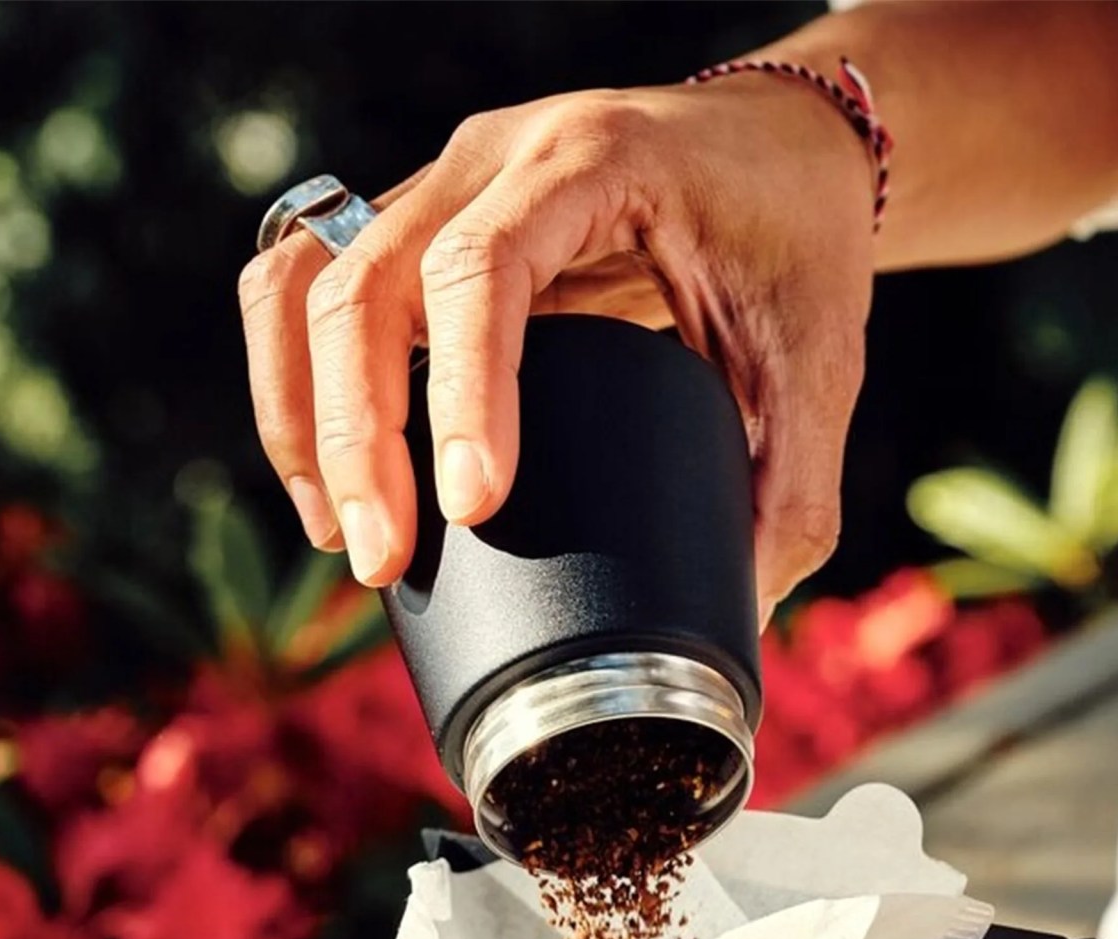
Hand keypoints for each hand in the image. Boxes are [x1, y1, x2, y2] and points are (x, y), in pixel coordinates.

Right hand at [238, 79, 875, 616]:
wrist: (782, 145)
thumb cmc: (798, 236)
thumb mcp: (820, 358)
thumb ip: (791, 487)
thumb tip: (737, 615)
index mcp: (594, 161)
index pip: (486, 269)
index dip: (463, 393)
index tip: (472, 508)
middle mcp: (496, 157)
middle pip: (366, 279)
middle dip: (357, 436)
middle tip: (383, 562)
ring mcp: (444, 183)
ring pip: (308, 278)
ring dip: (301, 412)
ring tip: (342, 534)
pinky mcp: (421, 225)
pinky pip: (311, 286)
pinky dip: (297, 384)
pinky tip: (326, 480)